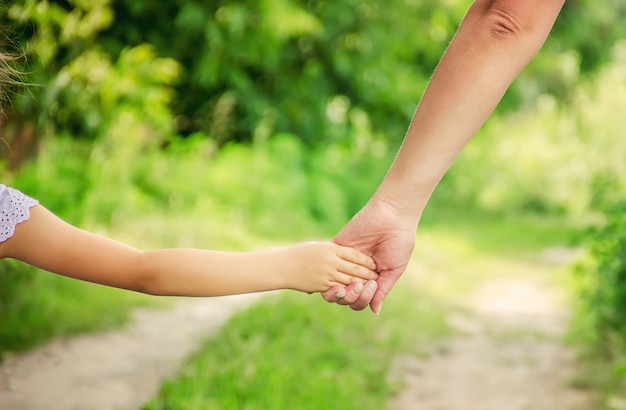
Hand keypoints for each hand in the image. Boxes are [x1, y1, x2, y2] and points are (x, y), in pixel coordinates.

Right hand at [281, 241, 377, 292]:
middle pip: (356, 268)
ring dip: (362, 283)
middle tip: (377, 276)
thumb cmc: (301, 254)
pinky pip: (340, 289)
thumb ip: (333, 251)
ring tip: (370, 285)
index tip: (373, 263)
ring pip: (350, 280)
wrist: (283, 266)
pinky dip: (349, 291)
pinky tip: (355, 292)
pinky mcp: (323, 285)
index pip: (354, 254)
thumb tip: (347, 253)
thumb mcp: (319, 247)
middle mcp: (331, 260)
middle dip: (368, 273)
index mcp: (331, 248)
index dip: (365, 260)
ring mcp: (327, 273)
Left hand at [322, 195, 417, 313]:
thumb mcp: (393, 270)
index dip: (362, 300)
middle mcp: (355, 273)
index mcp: (370, 280)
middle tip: (359, 285)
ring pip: (332, 285)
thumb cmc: (398, 243)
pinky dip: (321, 276)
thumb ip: (382, 290)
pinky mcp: (336, 248)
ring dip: (337, 291)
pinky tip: (319, 284)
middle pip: (344, 297)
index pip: (359, 300)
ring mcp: (344, 262)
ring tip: (346, 285)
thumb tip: (374, 311)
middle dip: (350, 297)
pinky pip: (324, 264)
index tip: (372, 285)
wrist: (392, 217)